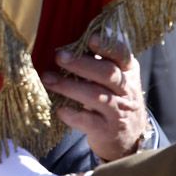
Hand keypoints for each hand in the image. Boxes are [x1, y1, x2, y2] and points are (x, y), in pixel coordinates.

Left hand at [41, 35, 147, 161]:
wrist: (127, 138)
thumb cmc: (114, 99)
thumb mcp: (115, 79)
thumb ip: (100, 61)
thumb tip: (69, 44)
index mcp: (128, 71)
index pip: (122, 55)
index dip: (108, 46)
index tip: (91, 38)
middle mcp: (126, 90)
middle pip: (107, 74)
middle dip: (81, 64)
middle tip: (59, 56)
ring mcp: (118, 111)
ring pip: (95, 96)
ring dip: (69, 87)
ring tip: (48, 79)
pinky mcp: (106, 130)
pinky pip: (89, 121)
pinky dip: (73, 114)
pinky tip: (60, 109)